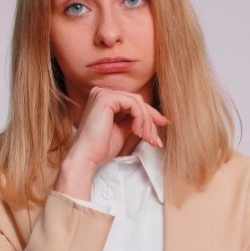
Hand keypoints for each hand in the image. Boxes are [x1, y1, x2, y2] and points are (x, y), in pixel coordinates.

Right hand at [54, 86, 168, 199]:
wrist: (86, 158)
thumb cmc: (100, 149)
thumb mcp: (121, 131)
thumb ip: (132, 121)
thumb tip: (151, 118)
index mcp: (103, 99)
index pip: (132, 102)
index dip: (149, 114)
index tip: (162, 125)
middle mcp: (101, 92)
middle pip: (136, 100)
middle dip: (150, 120)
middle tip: (156, 139)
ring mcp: (102, 93)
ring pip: (137, 102)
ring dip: (147, 122)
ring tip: (148, 138)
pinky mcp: (105, 98)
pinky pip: (133, 104)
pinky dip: (140, 118)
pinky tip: (138, 132)